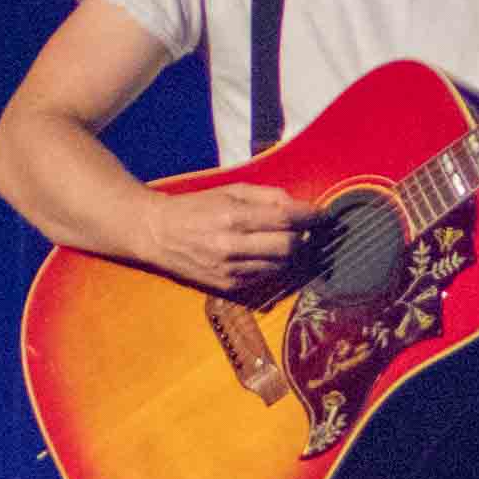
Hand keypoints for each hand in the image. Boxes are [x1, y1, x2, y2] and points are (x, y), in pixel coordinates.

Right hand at [141, 183, 314, 293]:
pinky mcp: (227, 287)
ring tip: (289, 241)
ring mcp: (230, 271)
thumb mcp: (229, 191)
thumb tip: (298, 205)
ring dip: (291, 254)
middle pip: (289, 247)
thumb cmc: (196, 207)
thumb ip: (266, 196)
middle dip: (304, 237)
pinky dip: (273, 266)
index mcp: (232, 217)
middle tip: (306, 229)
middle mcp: (232, 247)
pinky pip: (265, 278)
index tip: (321, 214)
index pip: (285, 219)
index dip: (309, 217)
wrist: (157, 234)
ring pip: (281, 266)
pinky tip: (266, 254)